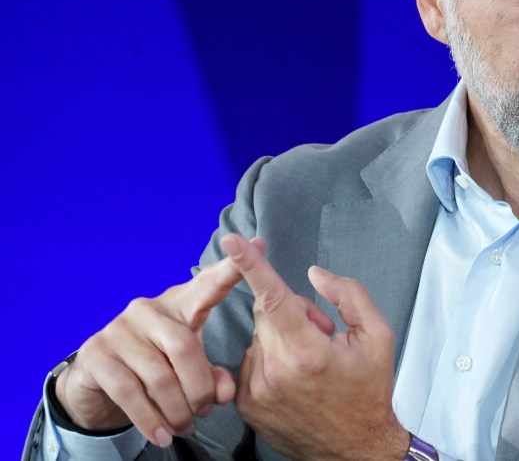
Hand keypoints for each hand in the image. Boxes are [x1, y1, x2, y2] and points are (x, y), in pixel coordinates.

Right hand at [56, 238, 263, 446]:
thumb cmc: (160, 365)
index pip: (210, 284)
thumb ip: (214, 376)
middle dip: (200, 389)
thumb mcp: (192, 368)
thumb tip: (225, 391)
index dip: (234, 268)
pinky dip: (150, 419)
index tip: (260, 245)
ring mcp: (119, 329)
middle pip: (186, 349)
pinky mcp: (96, 353)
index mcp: (180, 304)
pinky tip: (162, 435)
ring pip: (160, 376)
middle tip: (206, 412)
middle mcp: (148, 308)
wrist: (100, 379)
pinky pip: (130, 392)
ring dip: (177, 410)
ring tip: (187, 426)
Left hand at [222, 233, 408, 460]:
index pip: (274, 298)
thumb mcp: (378, 337)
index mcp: (309, 353)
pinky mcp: (247, 404)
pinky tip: (294, 378)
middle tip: (322, 336)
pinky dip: (270, 359)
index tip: (232, 242)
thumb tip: (315, 275)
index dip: (251, 266)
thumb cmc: (369, 391)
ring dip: (281, 338)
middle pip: (268, 312)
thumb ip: (349, 296)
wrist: (356, 448)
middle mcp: (276, 371)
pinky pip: (251, 360)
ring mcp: (257, 390)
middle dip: (293, 312)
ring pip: (259, 336)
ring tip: (309, 365)